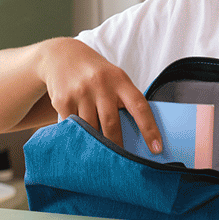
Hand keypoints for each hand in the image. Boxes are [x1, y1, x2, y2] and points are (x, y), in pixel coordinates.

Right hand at [35, 38, 162, 153]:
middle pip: (111, 124)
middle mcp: (101, 84)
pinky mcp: (63, 100)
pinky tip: (79, 141)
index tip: (156, 149)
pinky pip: (72, 127)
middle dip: (117, 147)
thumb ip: (124, 100)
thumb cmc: (96, 73)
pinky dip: (78, 136)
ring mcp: (81, 92)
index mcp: (120, 80)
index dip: (149, 129)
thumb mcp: (114, 78)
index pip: (139, 106)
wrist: (62, 55)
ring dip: (95, 144)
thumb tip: (137, 136)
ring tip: (100, 157)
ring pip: (90, 129)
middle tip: (123, 165)